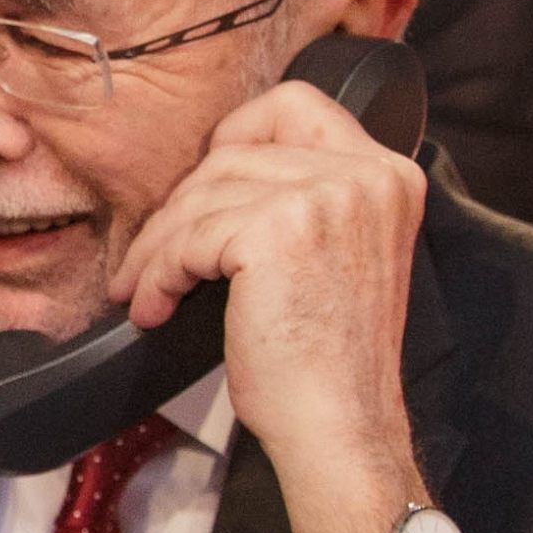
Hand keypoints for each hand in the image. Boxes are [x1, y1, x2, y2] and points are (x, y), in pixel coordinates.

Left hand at [110, 73, 427, 532]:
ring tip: (146, 289)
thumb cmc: (328, 362)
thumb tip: (215, 177)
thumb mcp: (336, 256)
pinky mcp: (275, 230)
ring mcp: (324, 197)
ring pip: (201, 195)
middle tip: (151, 260)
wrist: (340, 427)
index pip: (295, 105)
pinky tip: (156, 307)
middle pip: (232, 153)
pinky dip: (157, 273)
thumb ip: (302, 202)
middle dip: (178, 209)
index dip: (233, 136)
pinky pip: (187, 236)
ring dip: (158, 247)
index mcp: (387, 174)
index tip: (200, 188)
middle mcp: (366, 174)